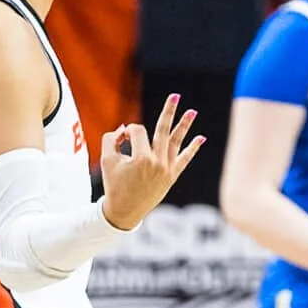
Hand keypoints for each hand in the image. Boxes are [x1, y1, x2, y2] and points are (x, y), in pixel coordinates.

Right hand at [99, 95, 204, 228]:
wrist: (124, 212)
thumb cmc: (114, 185)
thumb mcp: (107, 160)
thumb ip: (112, 138)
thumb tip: (125, 129)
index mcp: (141, 158)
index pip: (137, 132)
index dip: (127, 132)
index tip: (120, 140)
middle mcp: (157, 162)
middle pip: (163, 130)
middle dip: (168, 111)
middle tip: (175, 95)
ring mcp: (167, 170)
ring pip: (176, 142)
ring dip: (184, 126)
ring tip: (193, 111)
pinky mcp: (172, 177)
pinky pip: (184, 160)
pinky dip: (192, 149)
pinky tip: (201, 138)